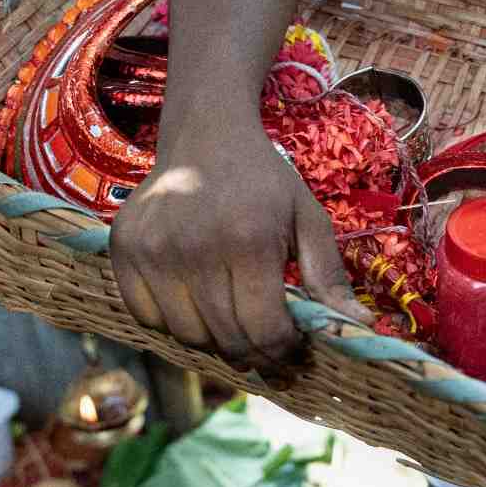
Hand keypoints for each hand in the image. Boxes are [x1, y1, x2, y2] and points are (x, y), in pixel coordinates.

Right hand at [111, 130, 371, 382]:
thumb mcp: (308, 219)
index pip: (263, 330)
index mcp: (248, 239)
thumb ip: (329, 277)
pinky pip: (147, 318)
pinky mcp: (123, 249)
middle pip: (225, 339)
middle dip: (254, 352)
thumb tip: (362, 328)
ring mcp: (152, 249)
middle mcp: (193, 247)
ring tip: (231, 313)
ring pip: (186, 336)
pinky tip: (194, 296)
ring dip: (214, 338)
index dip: (282, 350)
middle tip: (266, 340)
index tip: (291, 344)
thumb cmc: (264, 182)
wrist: (206, 134)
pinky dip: (173, 321)